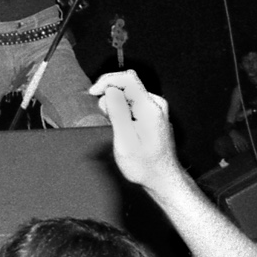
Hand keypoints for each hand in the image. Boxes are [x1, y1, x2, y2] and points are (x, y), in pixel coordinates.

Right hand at [89, 70, 181, 192]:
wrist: (163, 178)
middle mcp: (156, 104)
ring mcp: (156, 108)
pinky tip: (124, 128)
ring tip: (117, 128)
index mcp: (150, 108)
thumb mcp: (125, 140)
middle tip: (108, 120)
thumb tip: (110, 90)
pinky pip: (134, 103)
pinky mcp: (154, 114)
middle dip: (111, 97)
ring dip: (116, 106)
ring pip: (129, 94)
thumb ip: (118, 112)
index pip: (128, 78)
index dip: (107, 81)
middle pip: (127, 85)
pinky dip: (123, 111)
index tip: (93, 93)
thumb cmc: (144, 165)